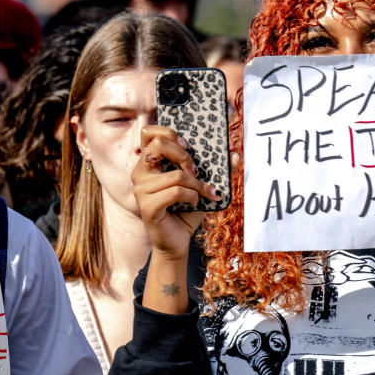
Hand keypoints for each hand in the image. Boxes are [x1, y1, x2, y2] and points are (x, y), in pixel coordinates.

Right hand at [130, 125, 217, 258]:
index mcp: (148, 163)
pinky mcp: (147, 206)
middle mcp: (140, 173)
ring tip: (203, 194)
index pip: (148, 132)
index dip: (169, 132)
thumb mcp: (201, 186)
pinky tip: (195, 204)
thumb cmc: (185, 211)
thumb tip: (235, 155)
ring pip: (176, 175)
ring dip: (197, 185)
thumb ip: (216, 170)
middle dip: (185, 155)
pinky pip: (176, 192)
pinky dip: (193, 197)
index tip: (187, 146)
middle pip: (158, 144)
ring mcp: (141, 190)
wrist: (177, 241)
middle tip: (196, 170)